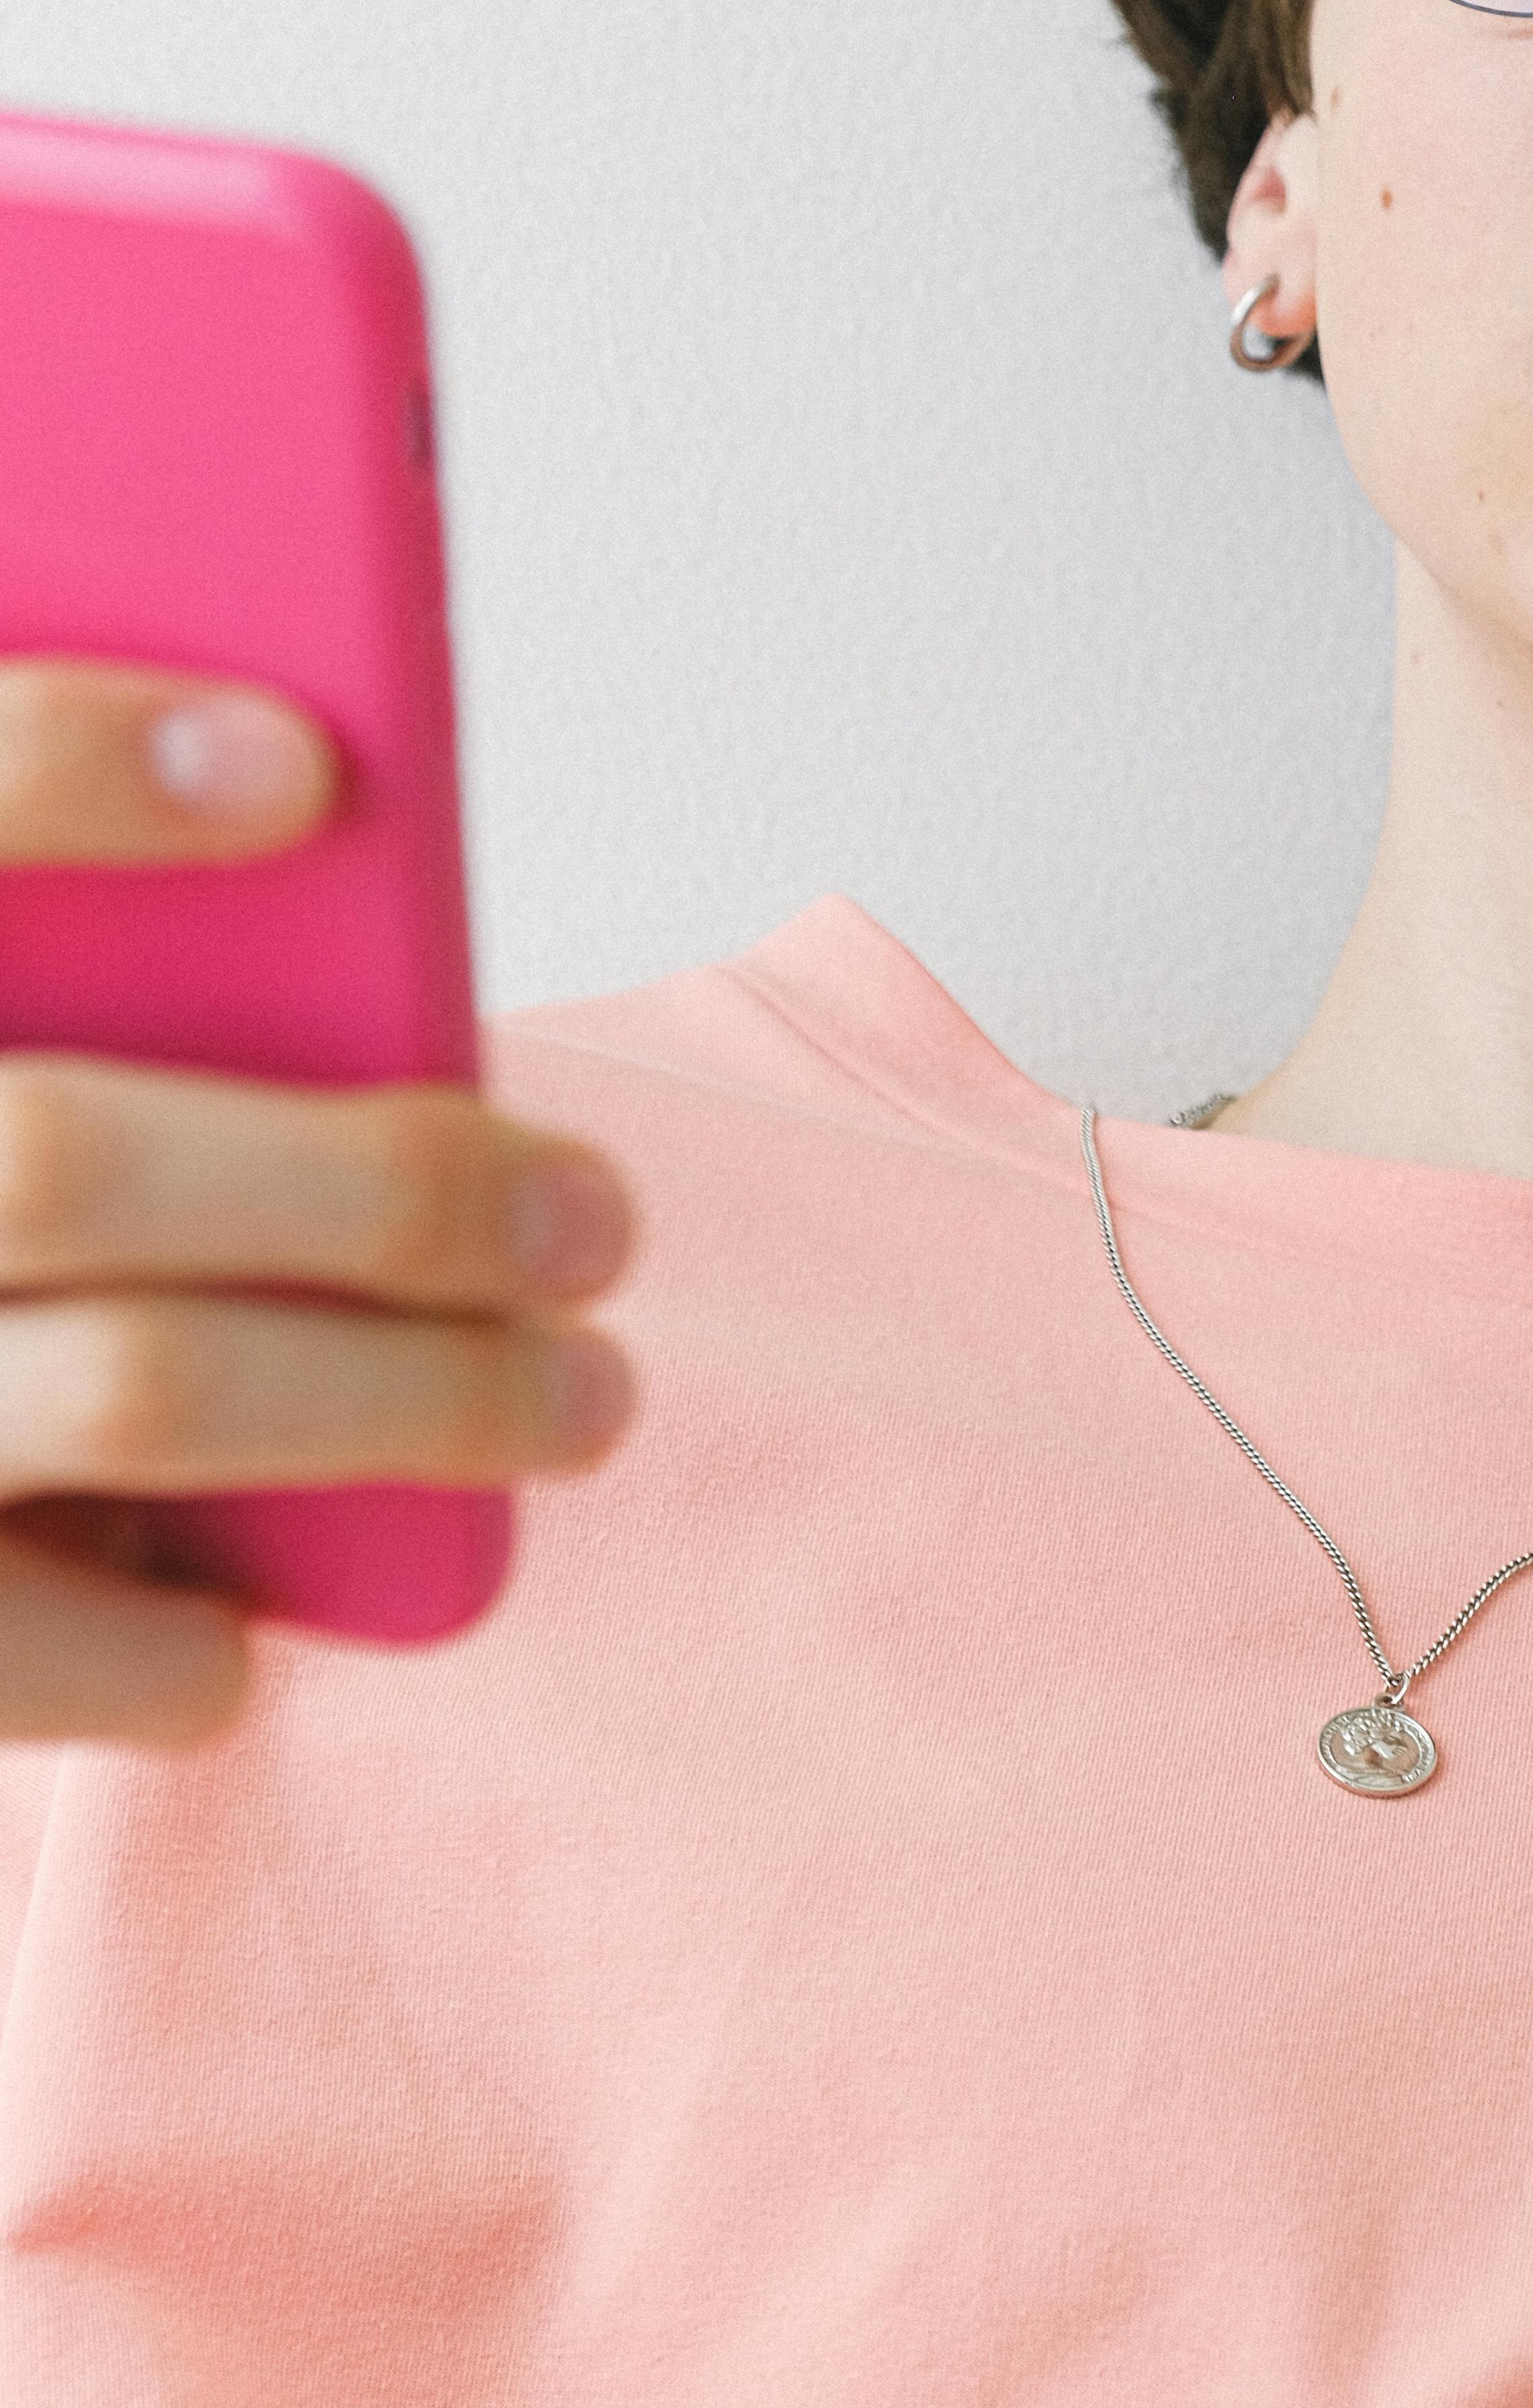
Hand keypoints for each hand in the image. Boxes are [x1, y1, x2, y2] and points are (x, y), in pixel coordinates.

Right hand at [0, 664, 635, 1746]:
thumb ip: (36, 924)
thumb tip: (302, 828)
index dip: (75, 765)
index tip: (306, 764)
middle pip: (71, 1159)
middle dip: (383, 1187)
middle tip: (599, 1214)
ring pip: (133, 1389)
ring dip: (403, 1402)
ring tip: (583, 1398)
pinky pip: (22, 1643)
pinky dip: (175, 1639)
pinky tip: (257, 1620)